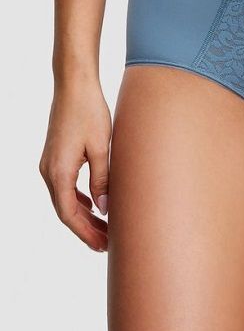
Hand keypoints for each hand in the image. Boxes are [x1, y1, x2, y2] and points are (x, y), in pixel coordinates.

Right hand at [39, 77, 111, 251]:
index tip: (102, 246)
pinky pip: (64, 186)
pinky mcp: (55, 156)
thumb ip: (102, 180)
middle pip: (66, 210)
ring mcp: (49, 163)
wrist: (74, 85)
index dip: (85, 233)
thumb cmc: (89, 111)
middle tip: (107, 243)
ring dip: (83, 215)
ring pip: (64, 199)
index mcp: (59, 172)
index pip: (69, 215)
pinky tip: (93, 204)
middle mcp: (49, 171)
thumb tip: (104, 210)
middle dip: (86, 229)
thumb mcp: (102, 147)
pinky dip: (78, 199)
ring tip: (104, 228)